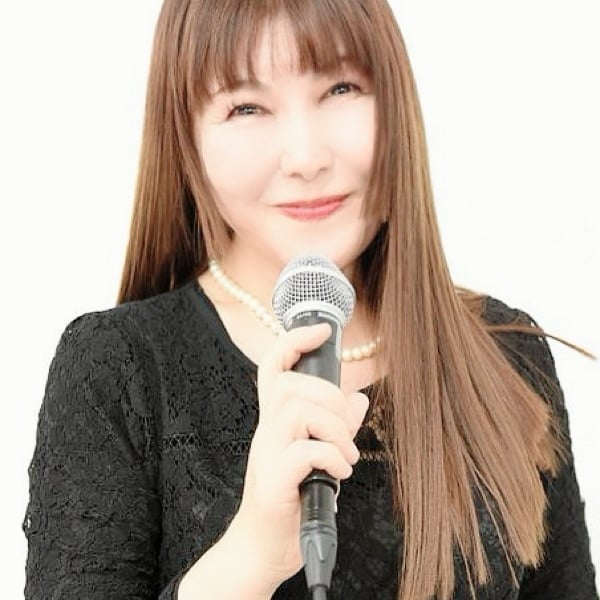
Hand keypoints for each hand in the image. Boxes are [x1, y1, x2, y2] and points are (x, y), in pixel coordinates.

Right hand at [230, 323, 368, 592]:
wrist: (263, 547)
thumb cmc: (291, 499)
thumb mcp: (316, 457)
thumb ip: (336, 427)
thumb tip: (359, 399)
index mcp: (275, 421)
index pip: (273, 368)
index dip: (292, 342)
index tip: (318, 330)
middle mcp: (266, 431)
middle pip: (291, 385)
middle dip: (329, 397)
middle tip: (346, 429)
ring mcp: (266, 454)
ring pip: (297, 410)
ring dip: (335, 428)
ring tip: (345, 455)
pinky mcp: (273, 480)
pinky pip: (305, 451)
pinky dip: (332, 456)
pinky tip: (339, 472)